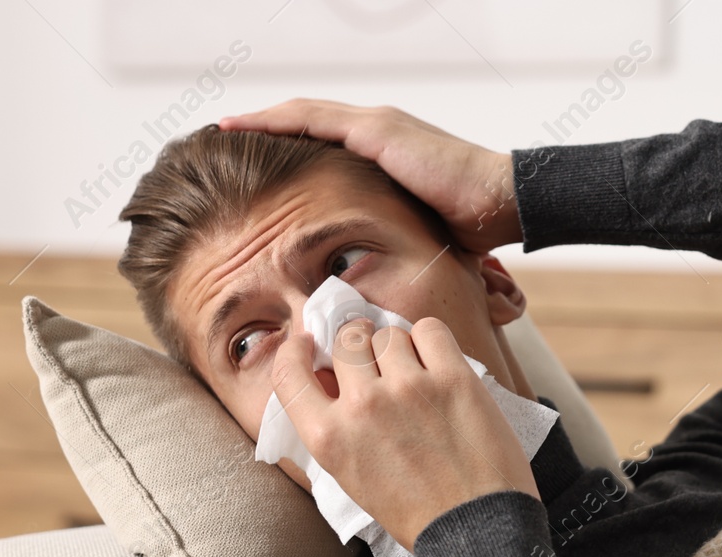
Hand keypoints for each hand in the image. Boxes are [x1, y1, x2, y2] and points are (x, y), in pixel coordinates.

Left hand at [219, 99, 520, 253]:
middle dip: (265, 129)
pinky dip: (272, 119)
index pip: (325, 142)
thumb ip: (390, 239)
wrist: (499, 202)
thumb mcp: (417, 232)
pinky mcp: (374, 129)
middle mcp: (375, 129)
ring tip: (222, 127)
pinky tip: (241, 123)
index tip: (255, 166)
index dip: (288, 147)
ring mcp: (374, 125)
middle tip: (224, 139)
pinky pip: (310, 118)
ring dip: (259, 120)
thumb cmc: (471, 227)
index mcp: (384, 153)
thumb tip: (369, 277)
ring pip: (302, 114)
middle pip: (306, 123)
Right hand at [271, 316, 538, 552]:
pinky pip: (429, 329)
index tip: (307, 343)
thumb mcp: (353, 479)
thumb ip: (336, 431)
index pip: (290, 372)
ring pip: (388, 334)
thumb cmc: (416, 515)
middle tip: (375, 360)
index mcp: (329, 439)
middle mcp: (362, 406)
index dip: (295, 349)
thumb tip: (332, 381)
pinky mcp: (453, 378)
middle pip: (346, 340)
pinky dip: (430, 340)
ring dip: (398, 348)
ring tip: (414, 374)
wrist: (476, 530)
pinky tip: (437, 363)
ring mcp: (408, 388)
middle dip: (358, 345)